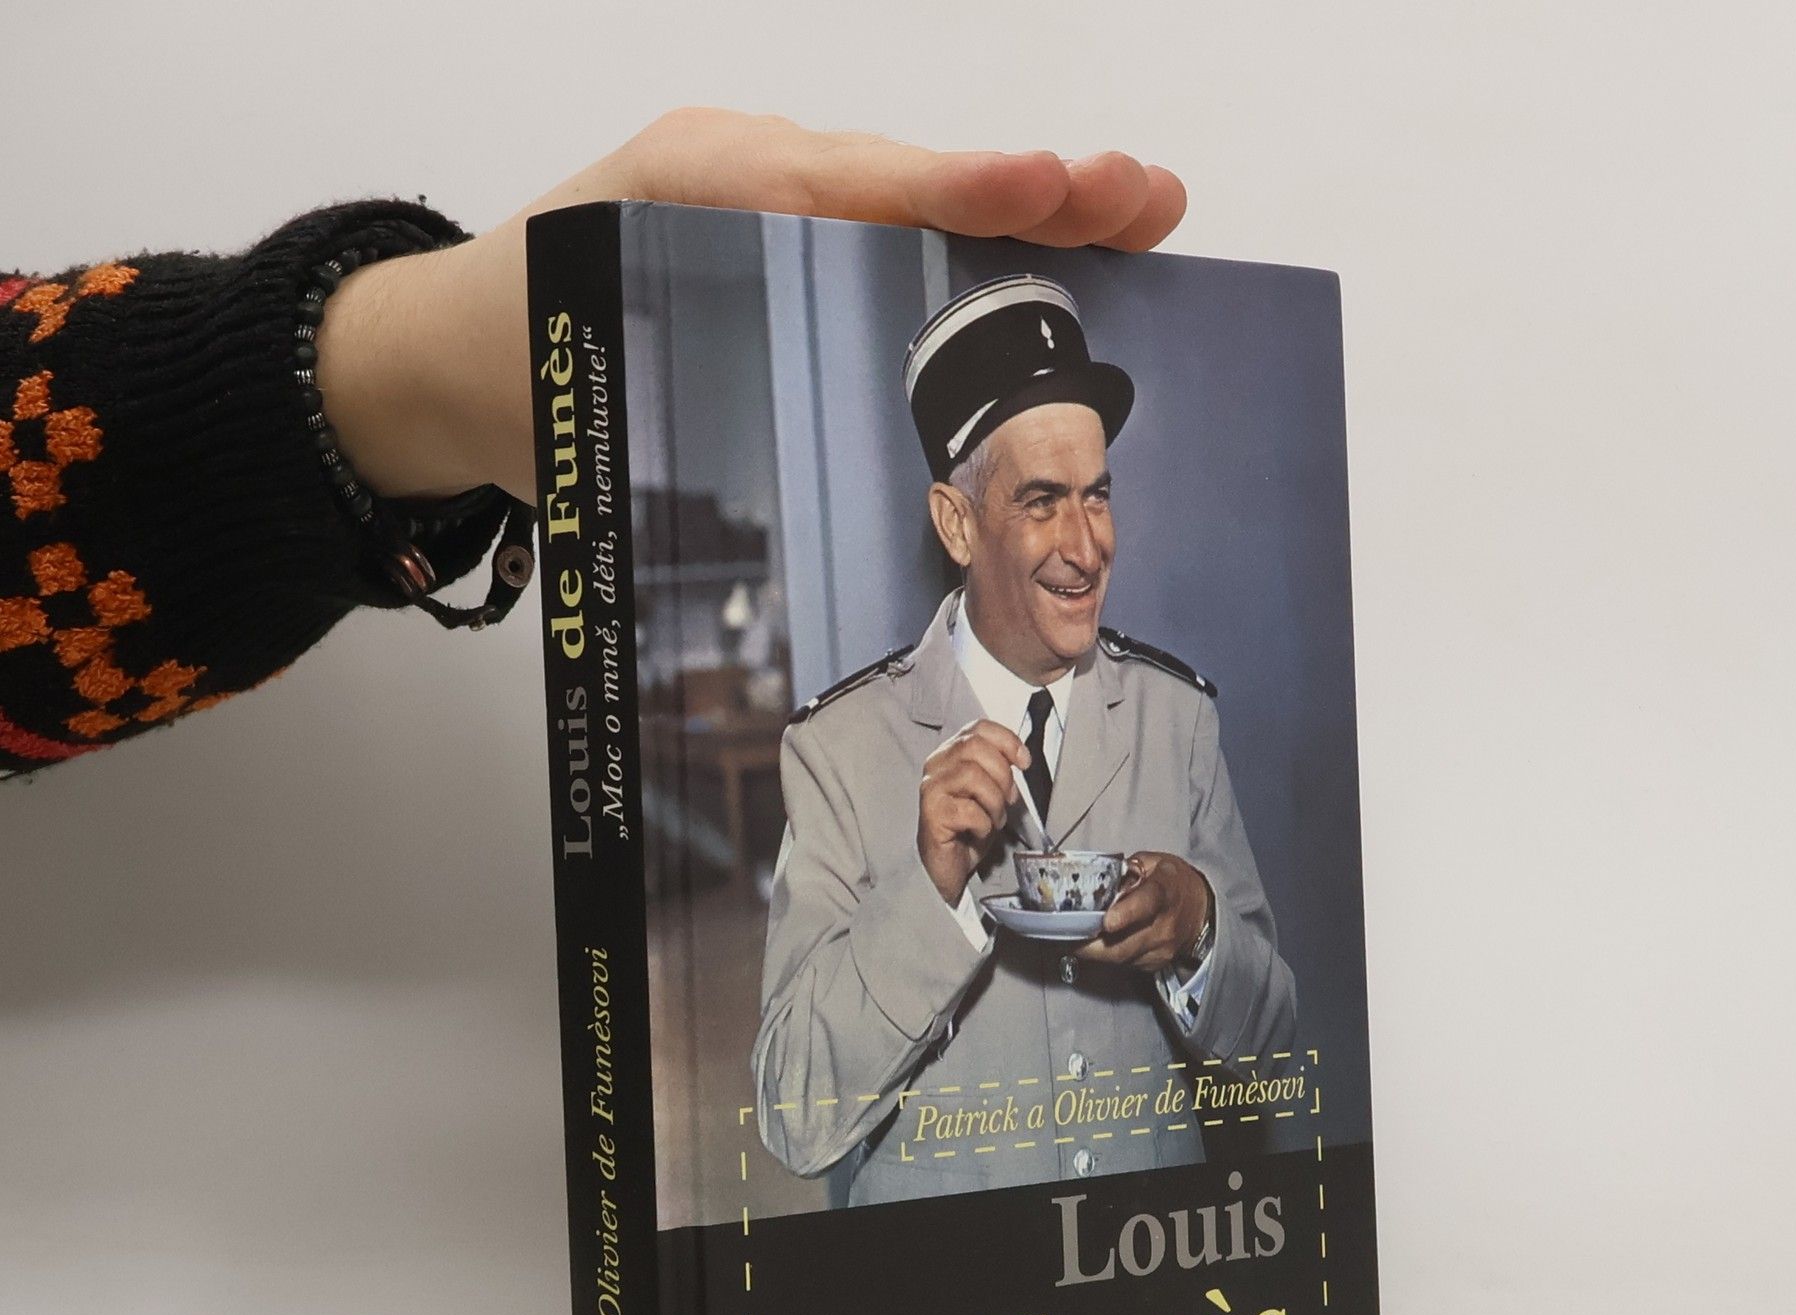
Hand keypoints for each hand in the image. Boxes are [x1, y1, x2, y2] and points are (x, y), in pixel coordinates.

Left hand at [315, 108, 1188, 502]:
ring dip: (1025, 223)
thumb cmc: (514, 352)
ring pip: (914, 216)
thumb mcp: (595, 359)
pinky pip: (886, 255)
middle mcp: (758, 187)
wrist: (445, 366)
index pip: (864, 183)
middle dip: (1036, 192)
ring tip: (1129, 217)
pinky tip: (1049, 279)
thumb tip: (821, 444)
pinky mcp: (782, 268)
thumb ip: (698, 374)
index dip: (964, 191)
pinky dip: (969, 262)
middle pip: (917, 184)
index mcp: (712, 186)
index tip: (1050, 187)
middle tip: (1145, 198)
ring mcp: (775, 219)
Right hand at [917, 719, 1030, 906]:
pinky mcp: (932, 814)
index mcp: (950, 755)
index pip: (978, 728)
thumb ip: (998, 769)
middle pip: (975, 747)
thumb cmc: (968, 828)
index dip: (1007, 740)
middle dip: (1002, 774)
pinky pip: (969, 810)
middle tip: (1008, 798)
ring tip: (992, 819)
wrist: (947, 865)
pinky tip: (978, 832)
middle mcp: (936, 766)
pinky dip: (984, 824)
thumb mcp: (990, 791)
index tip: (1024, 761)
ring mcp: (931, 789)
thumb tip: (1020, 758)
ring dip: (994, 802)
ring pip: (973, 776)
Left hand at [1076, 852, 1210, 971]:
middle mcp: (1164, 926)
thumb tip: (1098, 880)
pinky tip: (1091, 945)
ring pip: (1118, 959)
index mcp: (1165, 892)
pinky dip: (1103, 956)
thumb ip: (1125, 870)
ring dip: (1091, 952)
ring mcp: (1159, 950)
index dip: (1126, 914)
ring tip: (1069, 940)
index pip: (1146, 904)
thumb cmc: (1174, 883)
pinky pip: (1122, 964)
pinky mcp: (1153, 965)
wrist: (1202, 911)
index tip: (1106, 922)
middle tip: (1062, 935)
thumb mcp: (1154, 863)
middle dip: (1089, 943)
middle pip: (1123, 945)